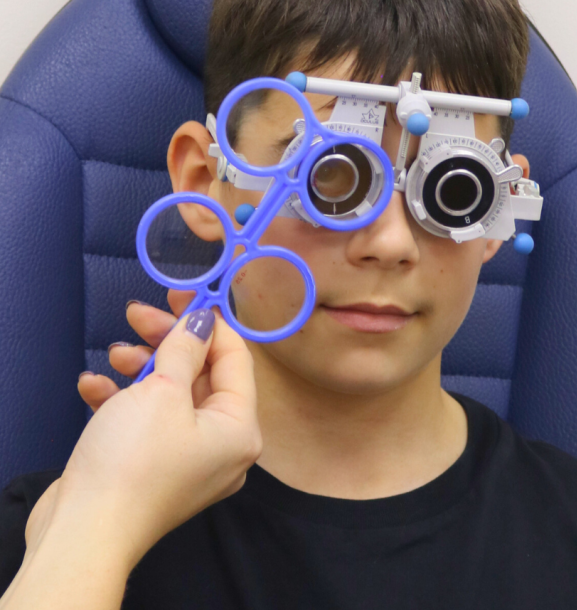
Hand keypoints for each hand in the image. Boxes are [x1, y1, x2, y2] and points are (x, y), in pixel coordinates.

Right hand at [28, 302, 261, 568]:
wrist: (82, 535)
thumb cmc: (133, 461)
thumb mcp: (163, 391)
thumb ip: (186, 348)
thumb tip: (203, 317)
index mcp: (240, 428)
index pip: (236, 359)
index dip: (211, 322)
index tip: (184, 295)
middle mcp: (222, 445)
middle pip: (202, 374)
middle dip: (168, 342)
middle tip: (137, 315)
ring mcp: (188, 459)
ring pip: (172, 395)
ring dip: (142, 369)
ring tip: (114, 355)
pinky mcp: (154, 467)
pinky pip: (147, 422)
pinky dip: (122, 401)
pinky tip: (93, 387)